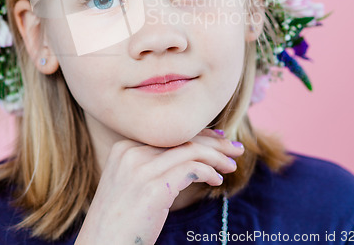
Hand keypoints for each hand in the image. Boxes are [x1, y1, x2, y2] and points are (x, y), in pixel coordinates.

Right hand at [75, 129, 244, 244]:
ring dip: (217, 156)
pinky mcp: (154, 188)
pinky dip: (209, 172)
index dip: (197, 133)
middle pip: (181, 137)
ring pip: (190, 150)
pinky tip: (217, 181)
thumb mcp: (129, 184)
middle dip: (213, 141)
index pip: (169, 132)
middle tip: (235, 147)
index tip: (218, 137)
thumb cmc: (118, 221)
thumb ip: (150, 165)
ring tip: (232, 165)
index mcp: (124, 147)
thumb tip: (187, 158)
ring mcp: (141, 169)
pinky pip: (192, 170)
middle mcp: (131, 152)